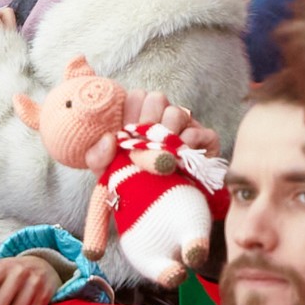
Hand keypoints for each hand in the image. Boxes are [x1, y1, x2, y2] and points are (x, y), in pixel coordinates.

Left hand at [84, 92, 220, 173]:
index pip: (135, 96)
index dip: (128, 112)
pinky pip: (198, 132)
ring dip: (164, 135)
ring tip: (156, 157)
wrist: (159, 209)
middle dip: (146, 122)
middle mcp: (162, 117)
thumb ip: (98, 156)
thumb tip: (109, 139)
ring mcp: (185, 126)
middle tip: (141, 145)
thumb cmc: (130, 183)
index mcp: (138, 117)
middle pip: (156, 98)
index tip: (123, 134)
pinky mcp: (206, 140)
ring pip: (176, 112)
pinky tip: (175, 160)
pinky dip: (185, 145)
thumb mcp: (106, 171)